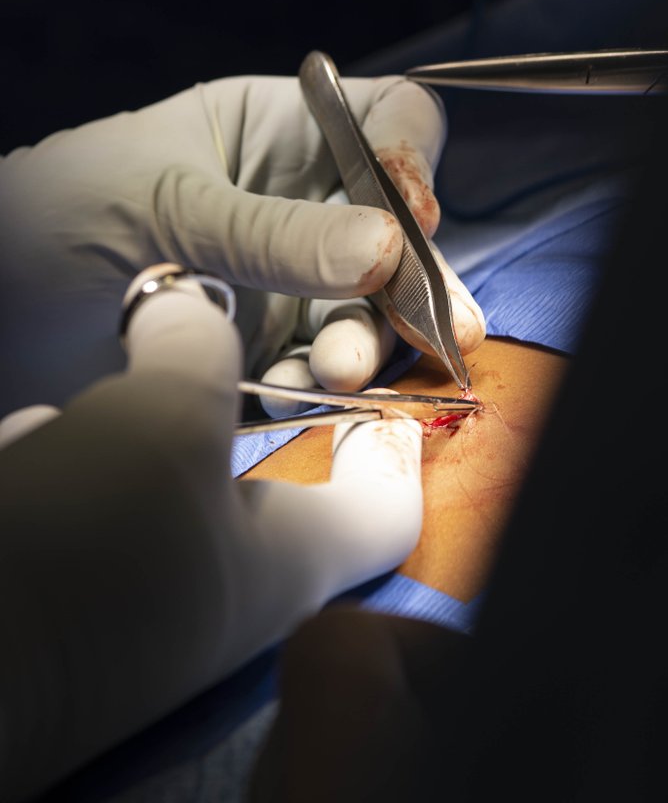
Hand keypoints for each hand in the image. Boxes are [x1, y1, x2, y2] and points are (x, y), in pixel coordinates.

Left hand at [0, 73, 484, 415]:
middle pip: (396, 225)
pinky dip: (324, 389)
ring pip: (371, 306)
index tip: (414, 213)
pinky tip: (298, 395)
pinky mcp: (265, 352)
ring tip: (341, 369)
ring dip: (372, 340)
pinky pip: (322, 369)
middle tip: (441, 326)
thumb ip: (269, 233)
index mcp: (269, 129)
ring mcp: (284, 281)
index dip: (412, 157)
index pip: (383, 119)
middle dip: (417, 274)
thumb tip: (386, 248)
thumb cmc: (46, 221)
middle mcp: (293, 202)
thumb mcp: (156, 210)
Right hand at [0, 272, 423, 802]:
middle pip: (265, 475)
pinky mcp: (76, 599)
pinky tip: (28, 452)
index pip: (387, 508)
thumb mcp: (163, 417)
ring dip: (127, 426)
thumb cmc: (85, 542)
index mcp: (292, 563)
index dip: (387, 436)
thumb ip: (197, 346)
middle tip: (186, 343)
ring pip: (163, 481)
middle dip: (222, 398)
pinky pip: (90, 512)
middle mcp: (230, 591)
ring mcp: (147, 603)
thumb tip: (185, 308)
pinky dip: (65, 469)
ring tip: (83, 407)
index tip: (347, 369)